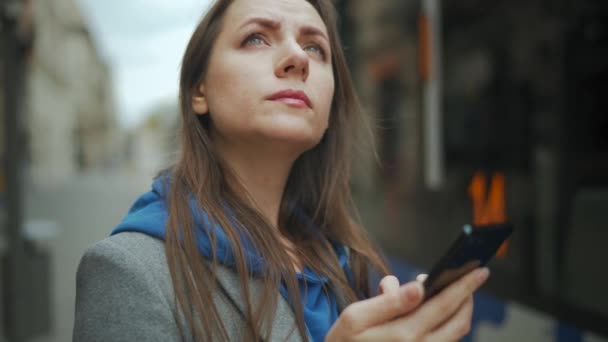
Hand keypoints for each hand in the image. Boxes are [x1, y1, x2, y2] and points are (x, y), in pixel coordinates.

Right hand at [325, 267, 488, 341]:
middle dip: (468, 297)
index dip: (465, 286)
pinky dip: (448, 325)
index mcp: (404, 335)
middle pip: (458, 321)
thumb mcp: (355, 318)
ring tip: (452, 292)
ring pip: (455, 334)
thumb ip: (388, 302)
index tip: (481, 270)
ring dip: (460, 311)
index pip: (444, 305)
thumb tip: (419, 287)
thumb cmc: (344, 341)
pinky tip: (435, 312)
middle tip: (471, 277)